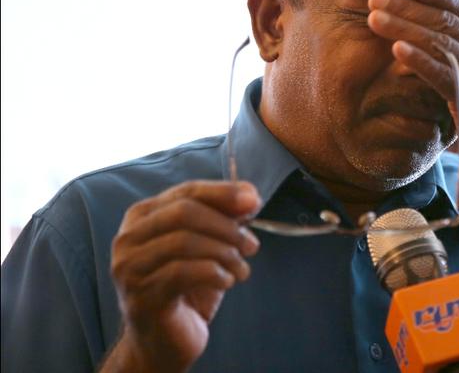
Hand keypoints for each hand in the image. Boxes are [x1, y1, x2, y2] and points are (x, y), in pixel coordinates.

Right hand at [106, 181, 260, 372]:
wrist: (162, 342)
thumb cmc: (187, 289)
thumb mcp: (209, 247)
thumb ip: (225, 219)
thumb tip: (250, 196)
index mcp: (143, 217)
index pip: (187, 191)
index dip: (223, 193)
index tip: (255, 201)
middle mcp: (129, 238)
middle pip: (184, 212)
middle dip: (226, 226)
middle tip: (251, 245)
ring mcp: (130, 268)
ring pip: (184, 241)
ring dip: (225, 253)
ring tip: (242, 270)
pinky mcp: (141, 296)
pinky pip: (183, 273)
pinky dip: (215, 273)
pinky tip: (227, 282)